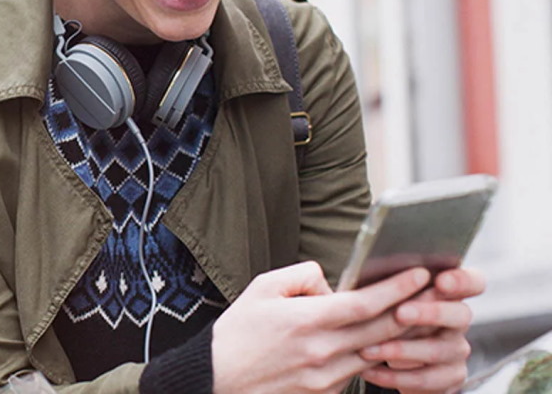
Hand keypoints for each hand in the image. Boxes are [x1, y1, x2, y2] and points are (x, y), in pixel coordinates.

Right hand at [212, 262, 430, 393]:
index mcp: (308, 322)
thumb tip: (330, 284)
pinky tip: (385, 339)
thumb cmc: (238, 331)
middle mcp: (322, 353)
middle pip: (380, 330)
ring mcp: (326, 379)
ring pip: (376, 353)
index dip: (396, 288)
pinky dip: (377, 354)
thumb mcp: (264, 287)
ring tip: (420, 313)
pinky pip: (359, 371)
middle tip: (435, 292)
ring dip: (402, 335)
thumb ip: (303, 277)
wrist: (218, 379)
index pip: (364, 304)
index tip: (419, 274)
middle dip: (412, 309)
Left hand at [359, 267, 485, 392]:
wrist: (396, 354)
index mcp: (451, 291)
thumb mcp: (392, 294)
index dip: (462, 281)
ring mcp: (457, 349)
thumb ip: (395, 285)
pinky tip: (370, 370)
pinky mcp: (451, 377)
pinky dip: (394, 376)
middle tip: (400, 313)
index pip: (473, 282)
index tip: (440, 281)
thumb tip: (377, 277)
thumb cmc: (389, 310)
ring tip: (370, 349)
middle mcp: (459, 319)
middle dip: (429, 313)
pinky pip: (426, 379)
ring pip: (438, 350)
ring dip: (401, 350)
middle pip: (460, 315)